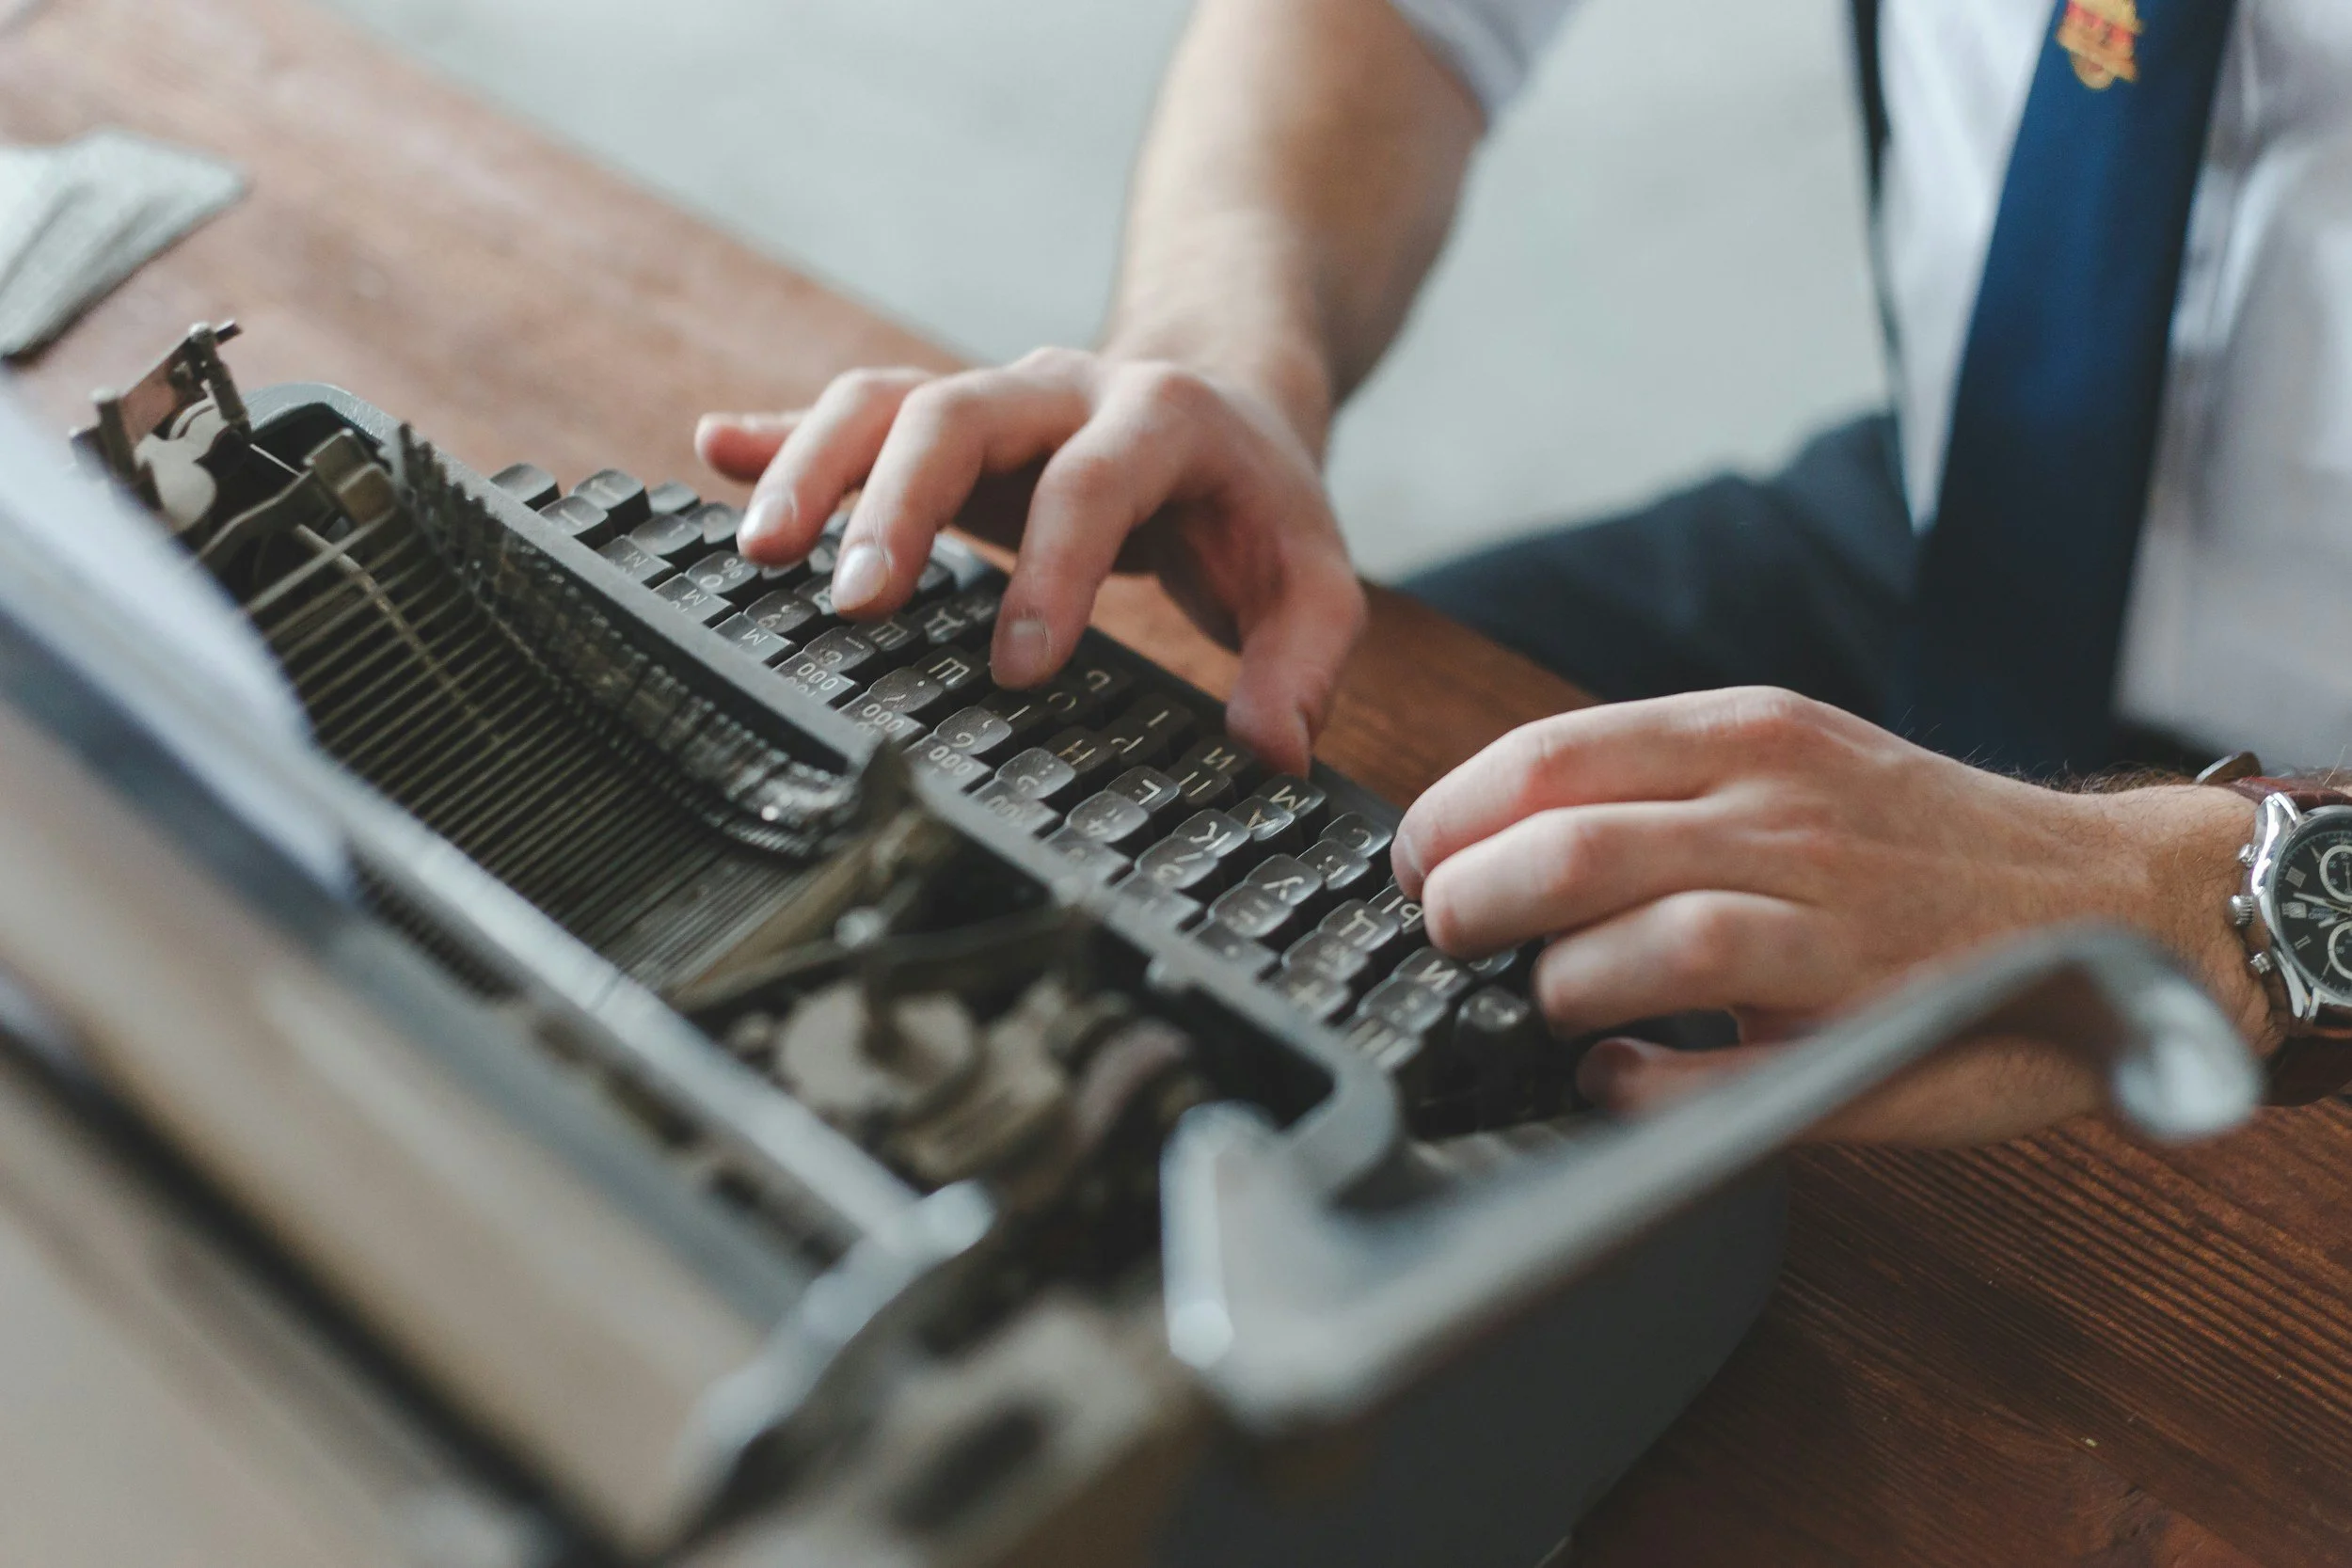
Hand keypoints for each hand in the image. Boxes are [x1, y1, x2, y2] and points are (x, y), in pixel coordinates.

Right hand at [695, 348, 1365, 773]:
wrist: (1228, 395)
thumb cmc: (1258, 507)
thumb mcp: (1313, 580)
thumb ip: (1301, 665)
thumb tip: (1271, 753)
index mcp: (1163, 421)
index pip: (1094, 485)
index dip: (1053, 572)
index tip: (1017, 671)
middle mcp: (1063, 391)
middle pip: (959, 415)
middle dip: (897, 506)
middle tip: (852, 604)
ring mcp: (993, 396)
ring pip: (886, 402)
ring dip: (815, 467)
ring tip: (756, 553)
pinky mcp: (942, 419)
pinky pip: (851, 411)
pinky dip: (780, 432)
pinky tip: (711, 455)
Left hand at [1391, 688, 2272, 1144]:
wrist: (2115, 901)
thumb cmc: (1920, 839)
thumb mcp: (1793, 756)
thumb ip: (1661, 781)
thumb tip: (1494, 833)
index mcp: (1752, 738)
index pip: (1551, 757)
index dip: (1452, 815)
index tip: (1415, 860)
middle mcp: (1785, 819)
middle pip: (1570, 851)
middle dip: (1471, 903)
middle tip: (1448, 936)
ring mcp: (1829, 930)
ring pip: (1640, 950)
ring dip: (1554, 987)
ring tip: (1541, 999)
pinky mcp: (1861, 1037)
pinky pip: (1712, 1074)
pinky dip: (1637, 1084)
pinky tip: (1616, 1077)